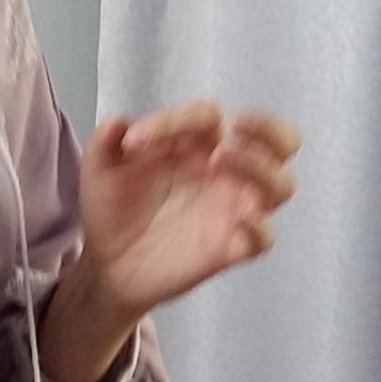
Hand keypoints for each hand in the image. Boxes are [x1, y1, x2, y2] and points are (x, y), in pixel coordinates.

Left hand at [74, 99, 301, 323]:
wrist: (106, 265)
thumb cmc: (112, 209)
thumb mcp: (99, 170)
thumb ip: (105, 142)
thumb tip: (119, 122)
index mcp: (199, 144)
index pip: (208, 116)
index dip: (175, 119)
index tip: (133, 142)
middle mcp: (226, 172)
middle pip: (280, 141)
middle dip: (267, 127)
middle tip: (237, 125)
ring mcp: (233, 209)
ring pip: (281, 186)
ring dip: (260, 167)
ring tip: (222, 161)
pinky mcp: (231, 248)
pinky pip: (264, 238)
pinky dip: (259, 228)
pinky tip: (238, 219)